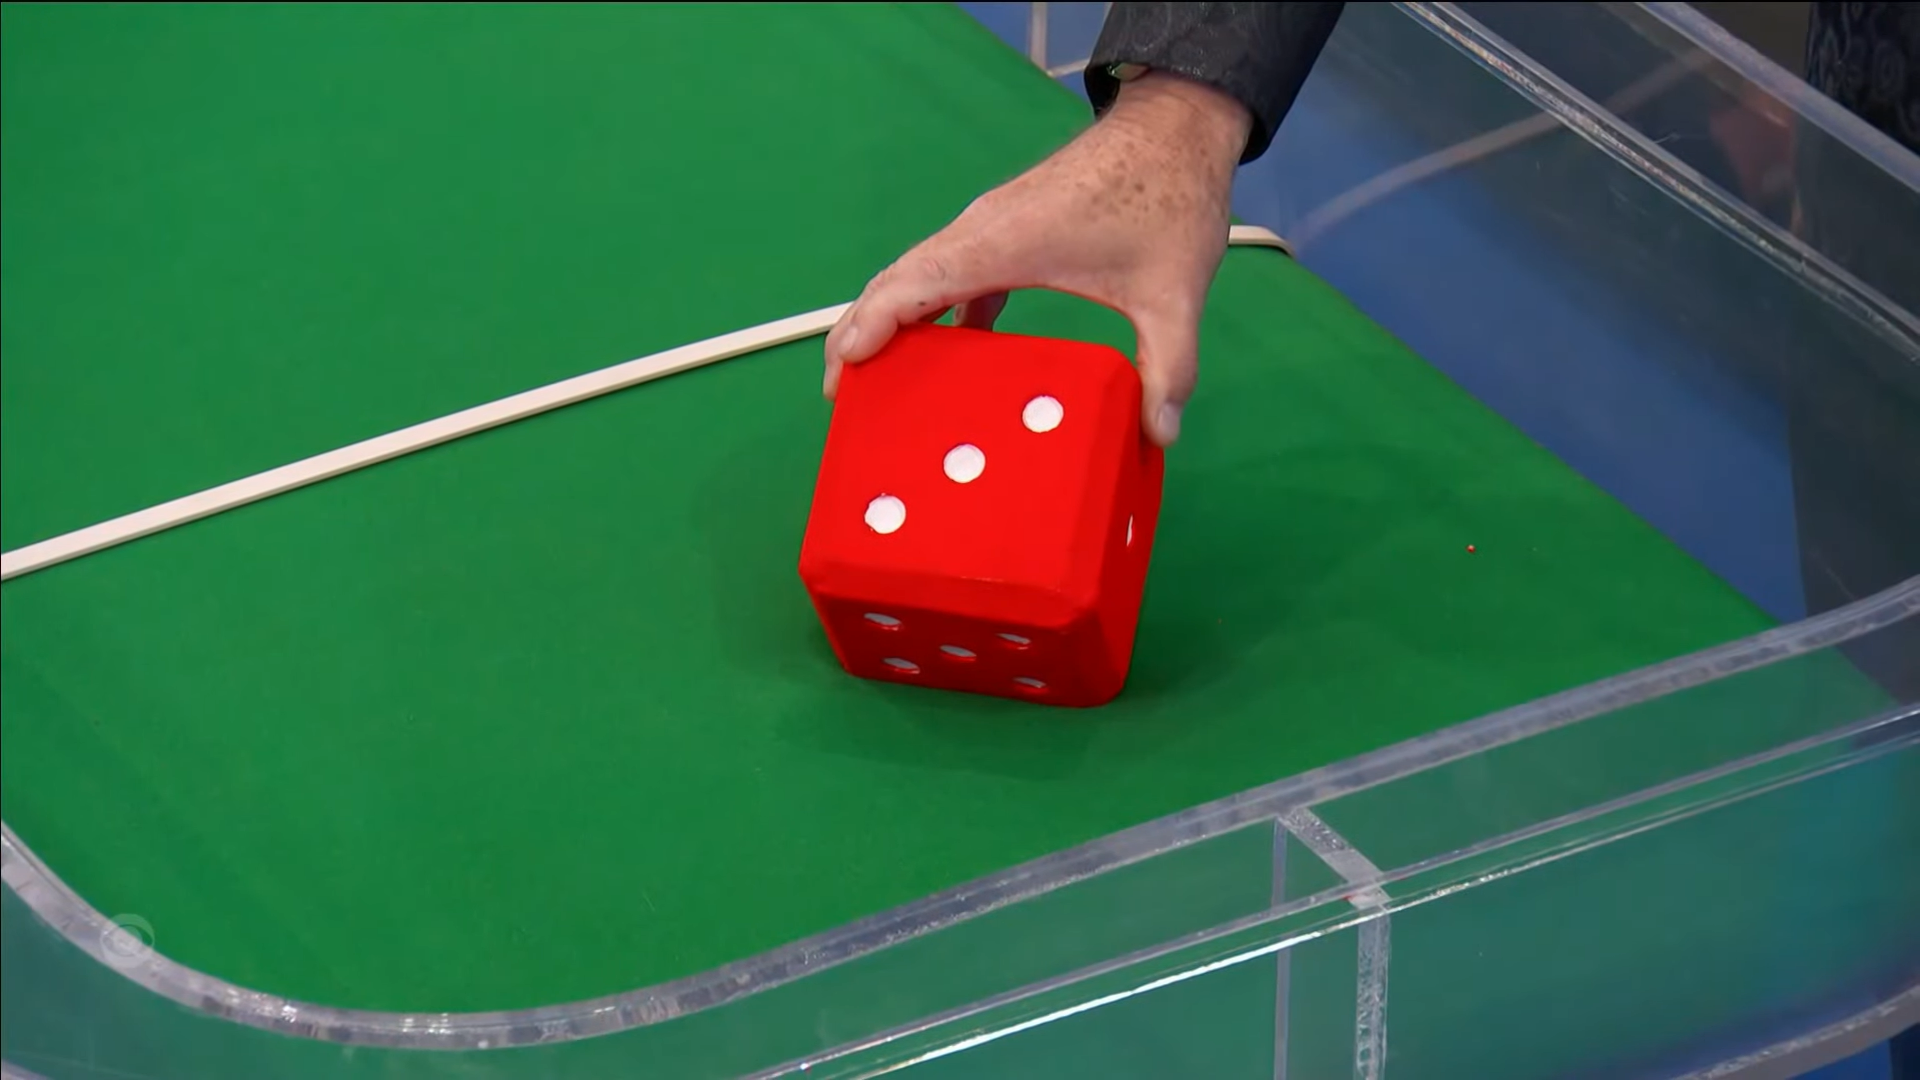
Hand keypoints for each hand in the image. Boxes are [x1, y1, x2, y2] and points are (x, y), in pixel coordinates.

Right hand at [823, 71, 1251, 446]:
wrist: (1175, 128)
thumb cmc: (1168, 197)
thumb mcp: (1175, 293)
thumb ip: (1168, 366)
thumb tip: (1159, 434)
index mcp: (1003, 242)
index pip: (912, 284)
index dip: (870, 326)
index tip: (843, 370)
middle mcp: (981, 229)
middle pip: (897, 281)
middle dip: (861, 334)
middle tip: (842, 397)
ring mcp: (991, 225)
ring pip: (920, 274)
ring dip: (893, 321)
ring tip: (878, 378)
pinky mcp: (1008, 227)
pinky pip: (953, 271)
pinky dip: (937, 309)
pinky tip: (949, 351)